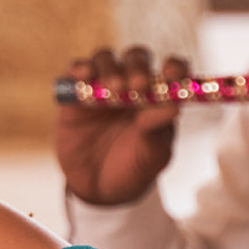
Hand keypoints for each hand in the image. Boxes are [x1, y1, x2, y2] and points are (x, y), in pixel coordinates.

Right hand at [54, 46, 187, 205]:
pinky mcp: (75, 96)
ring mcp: (101, 87)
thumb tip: (173, 106)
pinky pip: (75, 72)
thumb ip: (157, 129)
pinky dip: (79, 68)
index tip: (172, 73)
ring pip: (105, 59)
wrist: (98, 190)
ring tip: (113, 89)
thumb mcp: (150, 155)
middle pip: (135, 58)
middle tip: (137, 85)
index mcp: (158, 96)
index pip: (171, 70)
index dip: (174, 67)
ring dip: (110, 68)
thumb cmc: (133, 170)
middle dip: (137, 68)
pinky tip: (85, 75)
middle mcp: (131, 85)